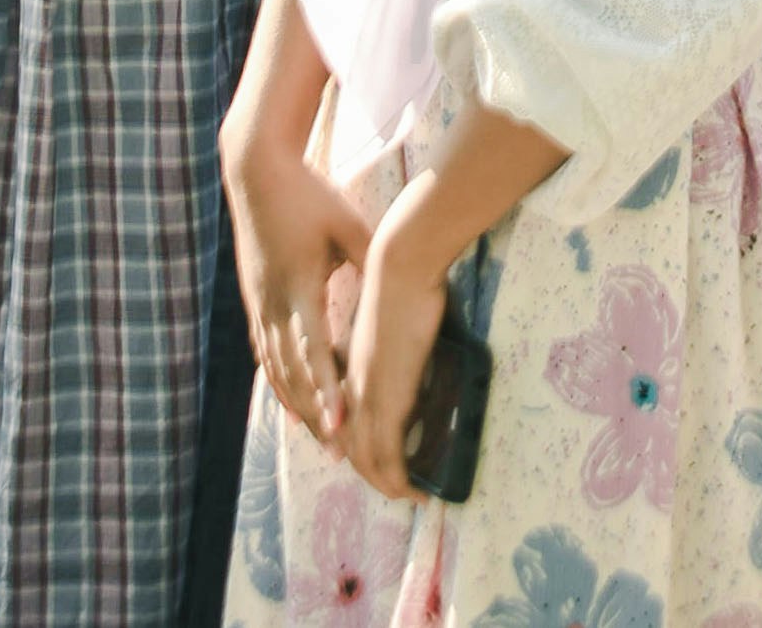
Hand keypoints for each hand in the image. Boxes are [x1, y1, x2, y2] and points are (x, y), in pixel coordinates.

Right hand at [223, 135, 368, 456]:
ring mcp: (260, 304)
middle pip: (294, 372)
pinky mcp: (255, 300)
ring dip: (299, 406)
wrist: (257, 172)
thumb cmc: (308, 195)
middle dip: (317, 413)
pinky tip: (290, 405)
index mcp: (300, 285)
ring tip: (322, 439)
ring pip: (277, 368)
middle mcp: (274, 303)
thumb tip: (399, 289)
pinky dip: (279, 383)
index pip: (314, 349)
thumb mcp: (346, 223)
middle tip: (341, 453)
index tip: (342, 425)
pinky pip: (266, 353)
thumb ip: (369, 258)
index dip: (328, 389)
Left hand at [343, 173, 456, 502]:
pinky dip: (400, 481)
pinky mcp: (390, 399)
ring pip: (367, 459)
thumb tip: (407, 336)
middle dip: (373, 474)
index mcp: (349, 366)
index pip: (344, 420)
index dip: (356, 445)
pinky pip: (389, 456)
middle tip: (397, 487)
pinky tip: (417, 490)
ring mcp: (368, 395)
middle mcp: (351, 387)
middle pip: (352, 447)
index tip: (378, 458)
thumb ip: (391, 336)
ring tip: (410, 496)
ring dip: (388, 484)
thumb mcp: (389, 315)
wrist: (401, 265)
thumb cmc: (402, 277)